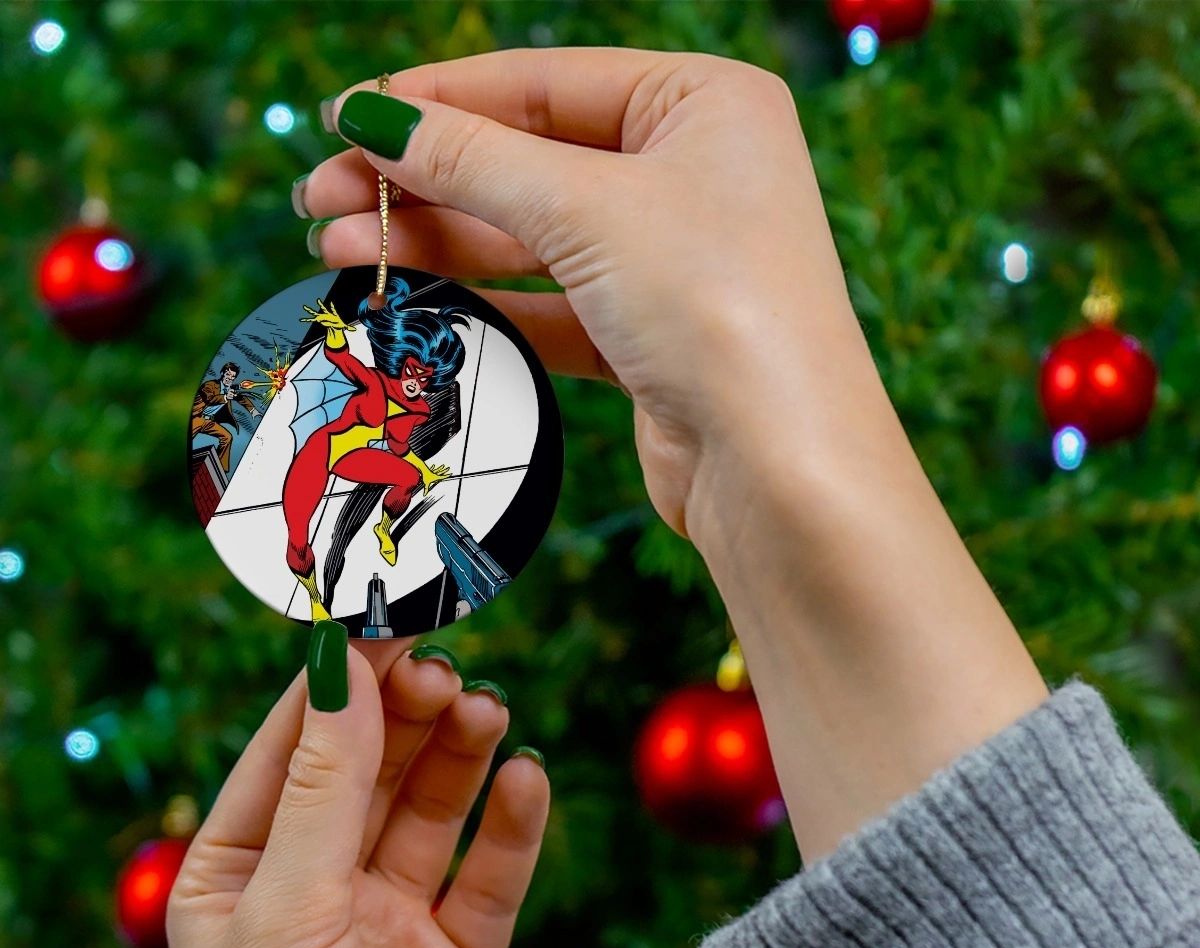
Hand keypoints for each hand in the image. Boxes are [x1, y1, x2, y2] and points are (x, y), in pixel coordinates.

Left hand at [168, 639, 549, 947]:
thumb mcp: (287, 911)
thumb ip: (325, 787)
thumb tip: (345, 669)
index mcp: (241, 873)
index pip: (293, 748)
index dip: (340, 683)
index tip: (385, 619)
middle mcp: (316, 889)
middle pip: (371, 769)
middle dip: (407, 716)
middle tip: (446, 671)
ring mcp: (390, 924)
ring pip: (433, 811)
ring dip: (461, 757)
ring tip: (488, 713)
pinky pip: (491, 876)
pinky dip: (513, 826)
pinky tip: (527, 782)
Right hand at [301, 48, 861, 547]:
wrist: (779, 467)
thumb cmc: (714, 306)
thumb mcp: (586, 209)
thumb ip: (474, 160)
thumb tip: (372, 116)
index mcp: (703, 103)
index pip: (543, 83)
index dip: (437, 100)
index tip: (344, 118)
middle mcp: (692, 174)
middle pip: (528, 162)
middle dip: (421, 181)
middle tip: (319, 200)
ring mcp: (671, 261)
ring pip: (530, 239)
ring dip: (436, 243)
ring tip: (336, 251)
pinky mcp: (648, 339)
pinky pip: (549, 306)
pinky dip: (482, 304)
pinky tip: (408, 301)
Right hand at [301, 297, 357, 332]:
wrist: (333, 323)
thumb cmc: (338, 323)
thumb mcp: (344, 326)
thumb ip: (349, 328)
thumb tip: (354, 330)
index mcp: (332, 315)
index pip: (332, 310)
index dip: (332, 306)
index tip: (331, 303)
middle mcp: (326, 314)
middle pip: (323, 309)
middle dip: (321, 305)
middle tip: (318, 300)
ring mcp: (321, 316)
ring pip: (315, 313)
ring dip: (310, 310)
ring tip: (305, 307)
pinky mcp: (318, 320)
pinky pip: (311, 320)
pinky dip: (306, 320)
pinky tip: (301, 319)